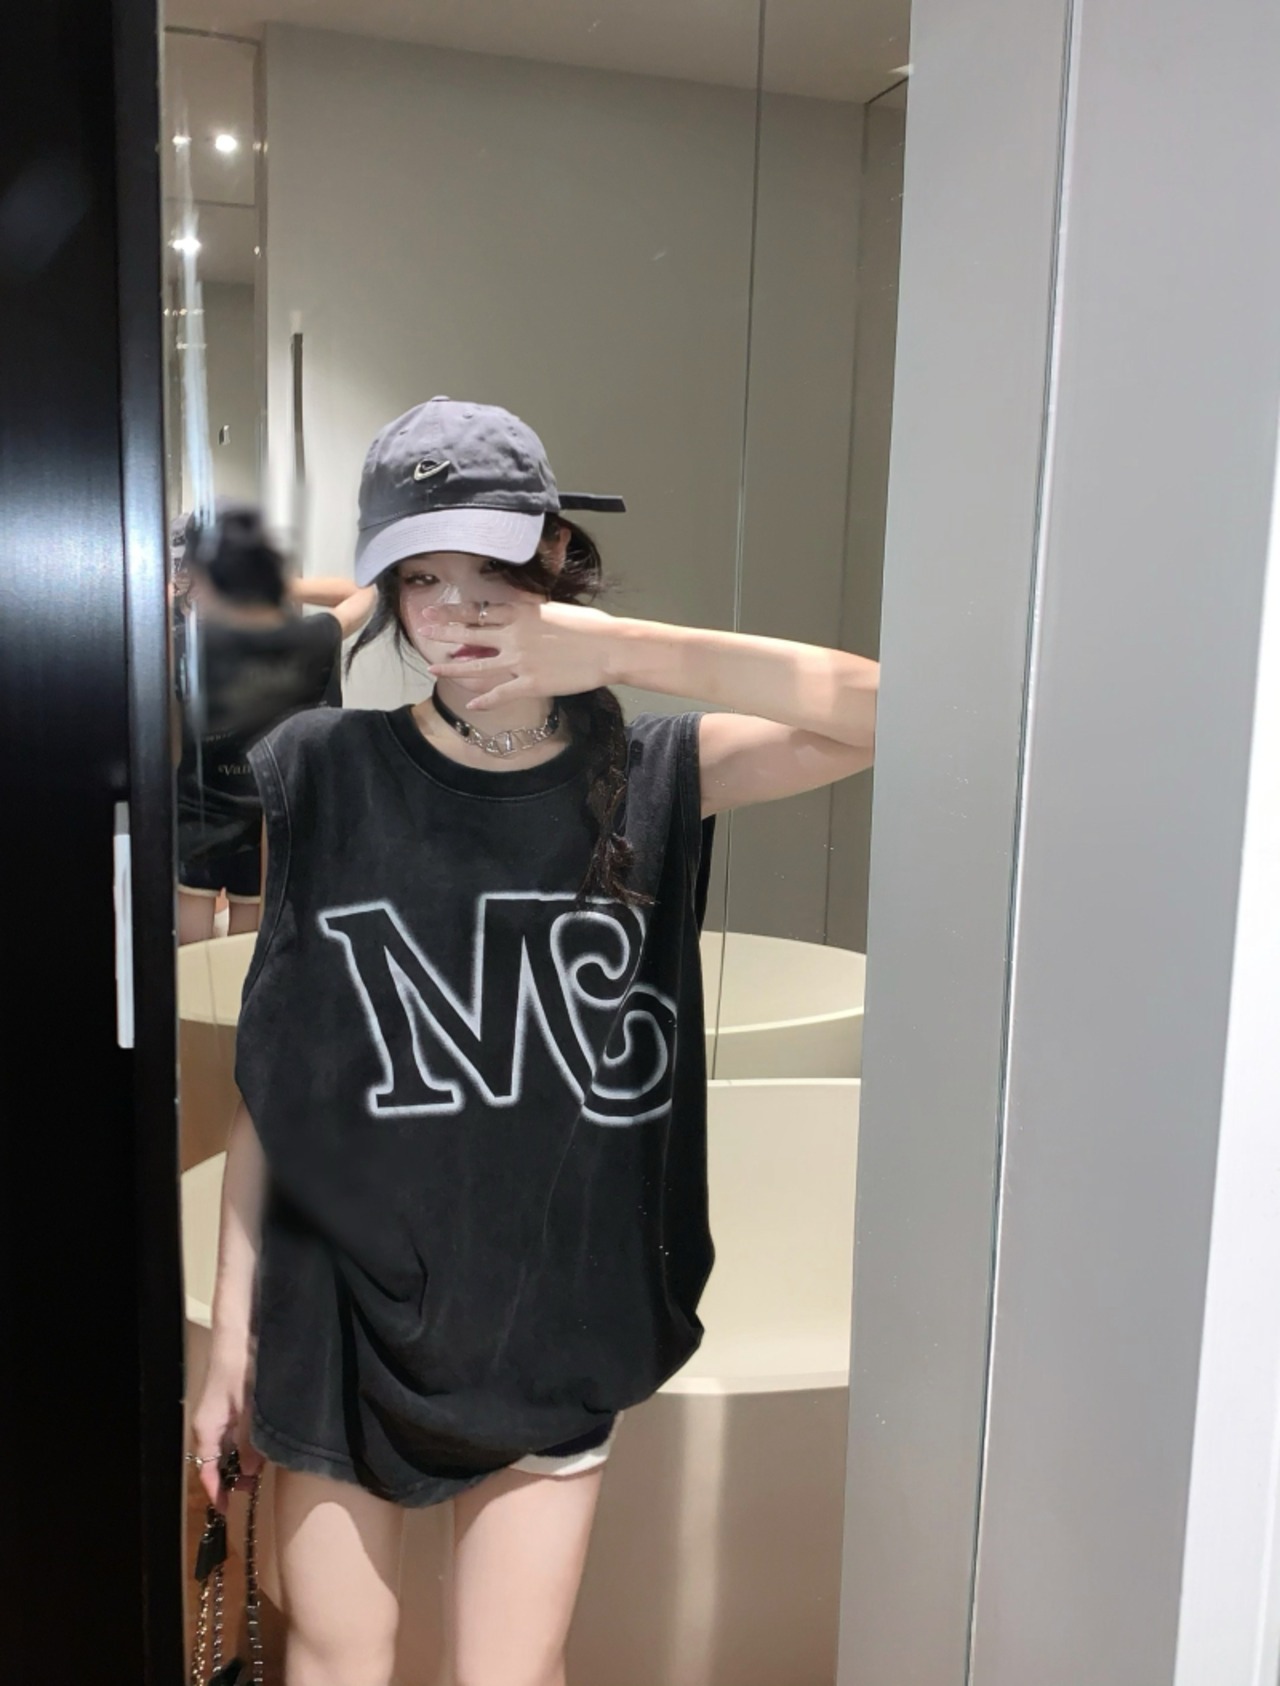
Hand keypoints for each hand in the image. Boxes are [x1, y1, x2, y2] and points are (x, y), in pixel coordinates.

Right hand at [190, 1344, 263, 1511]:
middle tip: (255, 1484)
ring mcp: (219, 1414)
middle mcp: (209, 1425)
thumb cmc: (240, 1368)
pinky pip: (235, 1433)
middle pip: (217, 1461)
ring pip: (228, 1447)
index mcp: (206, 1429)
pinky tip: (263, 1442)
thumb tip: (248, 1471)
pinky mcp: (230, 1404)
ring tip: (263, 1465)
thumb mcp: (249, 1410)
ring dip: (243, 1458)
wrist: (240, 1334)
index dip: (215, 1492)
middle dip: (234, 1475)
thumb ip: (249, 1443)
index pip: (205, 1471)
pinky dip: (247, 1442)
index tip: (227, 1510)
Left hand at [422, 599, 623, 709]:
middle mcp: (514, 635)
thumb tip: (523, 612)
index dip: (454, 611)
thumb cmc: (592, 626)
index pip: (479, 611)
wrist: (610, 647)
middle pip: (471, 632)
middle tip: (423, 628)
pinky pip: (501, 694)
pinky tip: (471, 704)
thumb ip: (534, 612)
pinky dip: (485, 700)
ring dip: (453, 666)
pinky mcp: (531, 683)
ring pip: (478, 664)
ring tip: (433, 666)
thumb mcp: (557, 610)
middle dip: (443, 630)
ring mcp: (520, 661)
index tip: (434, 610)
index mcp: (522, 613)